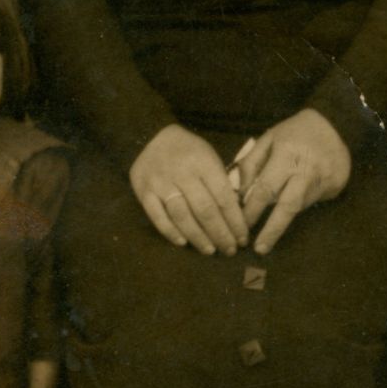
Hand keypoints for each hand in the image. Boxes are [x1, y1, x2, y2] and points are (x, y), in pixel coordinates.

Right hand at [130, 123, 249, 255]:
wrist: (150, 137)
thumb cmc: (188, 151)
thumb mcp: (209, 156)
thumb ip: (221, 182)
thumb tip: (236, 215)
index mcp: (203, 162)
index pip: (223, 197)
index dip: (235, 221)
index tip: (243, 238)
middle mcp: (182, 173)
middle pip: (205, 210)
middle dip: (220, 234)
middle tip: (230, 250)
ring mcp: (161, 183)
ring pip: (182, 216)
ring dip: (198, 237)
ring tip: (210, 250)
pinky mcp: (144, 192)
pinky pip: (158, 217)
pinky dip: (171, 232)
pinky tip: (183, 243)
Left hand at [234, 109, 352, 254]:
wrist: (335, 125)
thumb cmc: (295, 132)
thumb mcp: (269, 138)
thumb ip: (252, 163)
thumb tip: (241, 191)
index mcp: (287, 156)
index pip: (265, 189)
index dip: (253, 210)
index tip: (242, 226)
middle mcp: (306, 171)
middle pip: (287, 207)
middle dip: (272, 230)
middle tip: (259, 249)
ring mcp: (323, 180)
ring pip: (299, 206)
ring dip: (282, 215)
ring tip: (271, 222)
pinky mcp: (335, 187)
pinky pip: (311, 202)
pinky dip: (298, 203)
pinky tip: (295, 195)